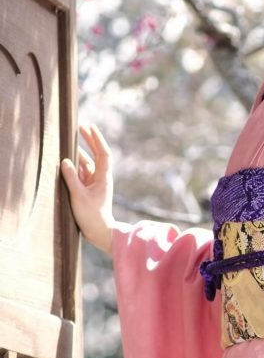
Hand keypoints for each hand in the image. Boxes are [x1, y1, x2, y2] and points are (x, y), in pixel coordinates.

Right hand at [60, 124, 116, 254]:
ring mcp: (94, 182)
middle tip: (80, 126)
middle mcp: (101, 177)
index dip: (97, 139)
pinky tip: (66, 159)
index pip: (103, 153)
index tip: (90, 127)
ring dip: (79, 152)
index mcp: (103, 177)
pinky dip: (74, 164)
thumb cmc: (91, 215)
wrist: (99, 231)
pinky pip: (81, 172)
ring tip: (69, 139)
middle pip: (96, 154)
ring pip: (87, 162)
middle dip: (89, 140)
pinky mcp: (88, 188)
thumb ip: (71, 178)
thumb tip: (65, 161)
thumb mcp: (78, 196)